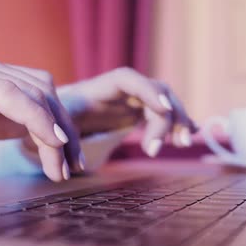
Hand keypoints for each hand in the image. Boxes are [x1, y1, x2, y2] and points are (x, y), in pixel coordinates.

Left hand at [57, 67, 197, 156]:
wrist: (62, 115)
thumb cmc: (58, 119)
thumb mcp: (59, 126)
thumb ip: (67, 142)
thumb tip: (78, 166)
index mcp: (101, 87)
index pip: (128, 79)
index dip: (148, 91)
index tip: (163, 109)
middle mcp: (123, 90)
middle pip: (155, 92)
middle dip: (163, 118)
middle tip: (154, 151)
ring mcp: (135, 100)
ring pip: (165, 102)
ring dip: (177, 120)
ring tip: (182, 144)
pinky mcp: (141, 112)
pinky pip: (164, 115)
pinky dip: (177, 124)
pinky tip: (187, 136)